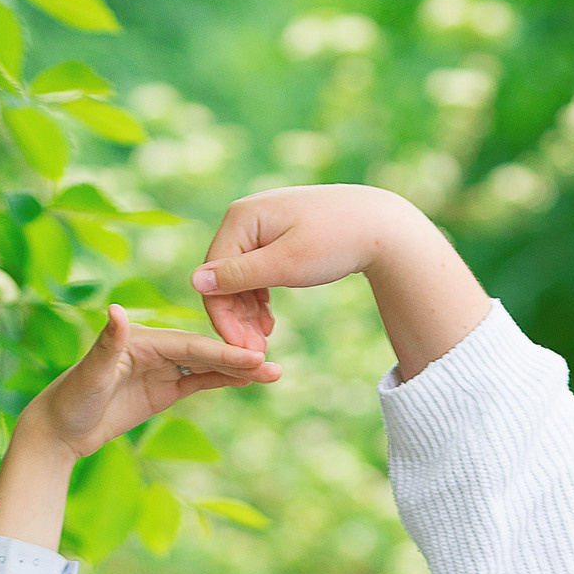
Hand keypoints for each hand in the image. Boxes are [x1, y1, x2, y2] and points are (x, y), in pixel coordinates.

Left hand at [0, 304, 278, 550]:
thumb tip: (116, 310)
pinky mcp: (164, 389)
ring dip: (238, 370)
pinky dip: (224, 381)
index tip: (249, 357)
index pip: (188, 346)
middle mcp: (155, 348)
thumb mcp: (90, 374)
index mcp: (142, 340)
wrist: (61, 429)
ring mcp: (162, 368)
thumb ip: (107, 342)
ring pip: (207, 367)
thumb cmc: (71, 399)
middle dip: (239, 358)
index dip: (219, 352)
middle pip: (204, 353)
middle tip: (273, 364)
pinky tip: (249, 380)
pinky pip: (199, 382)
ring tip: (274, 373)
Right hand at [191, 184, 491, 379]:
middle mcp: (244, 216)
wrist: (378, 226)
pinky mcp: (276, 236)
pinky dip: (259, 300)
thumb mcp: (286, 264)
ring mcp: (260, 226)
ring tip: (264, 345)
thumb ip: (240, 276)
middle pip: (223, 277)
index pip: (213, 274)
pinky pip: (255, 273)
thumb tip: (195, 282)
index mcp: (241, 217)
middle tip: (256, 356)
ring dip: (247, 315)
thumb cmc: (335, 241)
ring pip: (239, 279)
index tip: (243, 352)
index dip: (223, 317)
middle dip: (236, 319)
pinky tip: (269, 325)